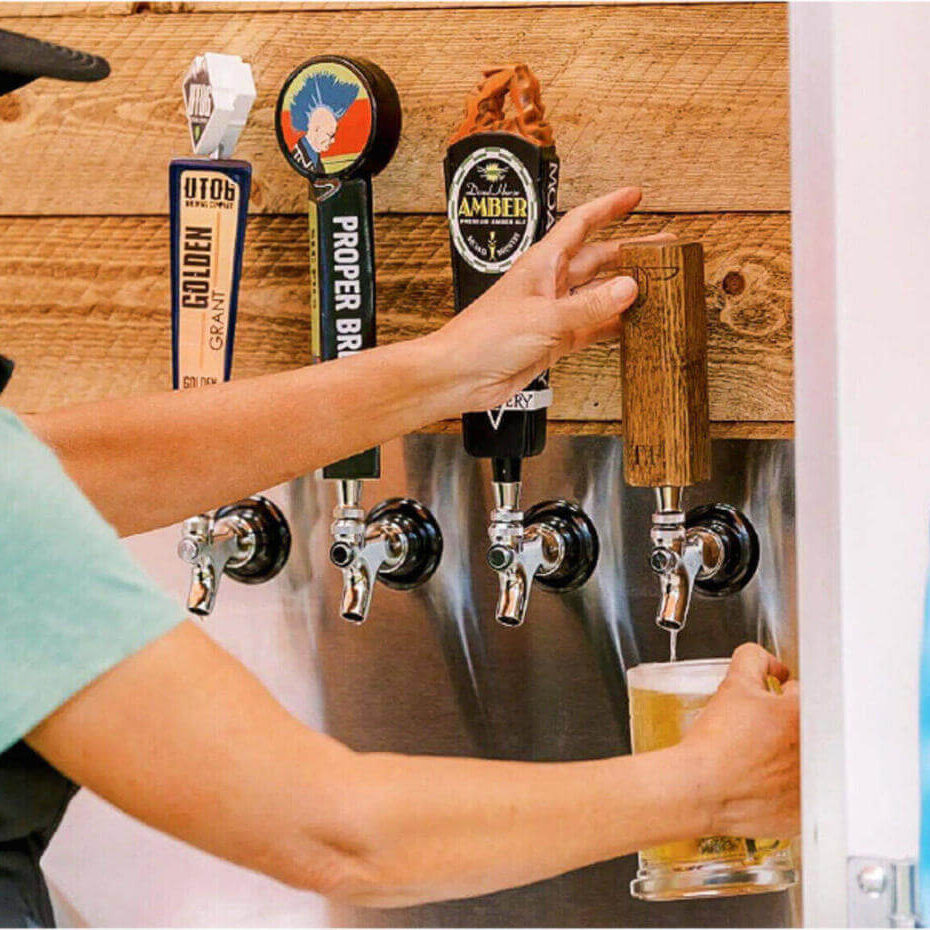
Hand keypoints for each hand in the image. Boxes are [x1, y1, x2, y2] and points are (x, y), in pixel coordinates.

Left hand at [430, 186, 664, 412]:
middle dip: (630, 253)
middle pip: (597, 260)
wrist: (460, 374)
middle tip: (662, 249)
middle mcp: (548, 285)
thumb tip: (628, 288)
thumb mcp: (545, 317)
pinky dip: (612, 326)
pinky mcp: (553, 340)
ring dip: (625, 292)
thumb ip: (590, 305)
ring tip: (657, 288)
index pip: (581, 224)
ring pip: (598, 296)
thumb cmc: (483, 337)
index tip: (633, 196)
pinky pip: (591, 328)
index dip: (608, 207)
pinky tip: (632, 325)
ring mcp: (552, 313)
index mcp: (541, 264)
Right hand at [678, 643, 799, 838]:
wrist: (700, 789)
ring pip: (805, 761)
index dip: (778, 696)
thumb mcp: (733, 685)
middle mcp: (819, 753)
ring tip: (758, 760)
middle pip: (807, 728)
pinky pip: (800, 794)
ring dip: (788, 757)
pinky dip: (785, 789)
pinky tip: (761, 784)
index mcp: (806, 716)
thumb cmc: (716, 744)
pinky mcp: (804, 813)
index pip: (801, 695)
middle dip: (786, 726)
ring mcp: (814, 786)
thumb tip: (768, 664)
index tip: (765, 707)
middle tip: (758, 733)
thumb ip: (754, 659)